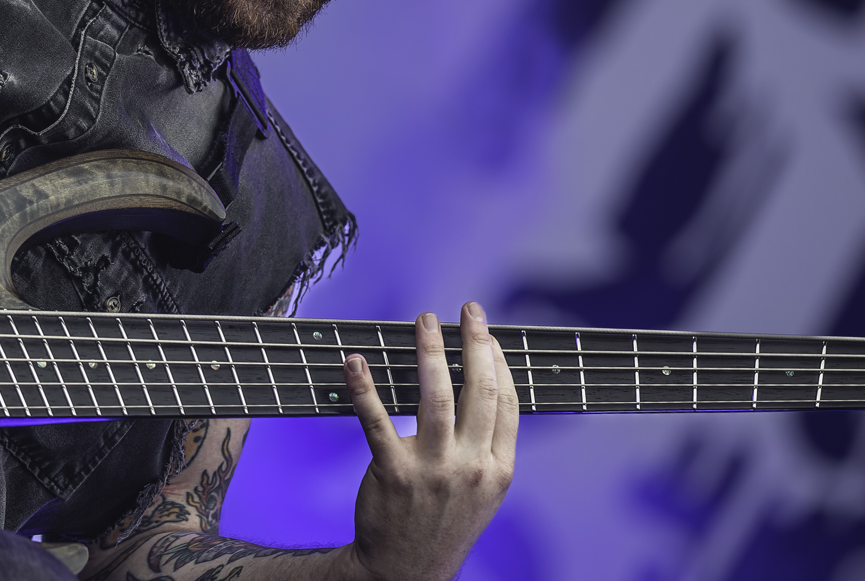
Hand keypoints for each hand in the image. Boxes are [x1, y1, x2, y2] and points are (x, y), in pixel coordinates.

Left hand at [341, 302, 518, 580]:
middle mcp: (471, 467)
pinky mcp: (393, 473)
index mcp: (498, 469)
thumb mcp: (484, 490)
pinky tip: (356, 362)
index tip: (488, 334)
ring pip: (435, 398)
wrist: (407, 571)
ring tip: (425, 321)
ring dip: (429, 353)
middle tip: (467, 310)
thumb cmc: (445, 521)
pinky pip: (377, 421)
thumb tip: (486, 387)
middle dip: (475, 343)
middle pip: (479, 391)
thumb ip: (489, 445)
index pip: (507, 403)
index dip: (499, 362)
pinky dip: (365, 388)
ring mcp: (433, 470)